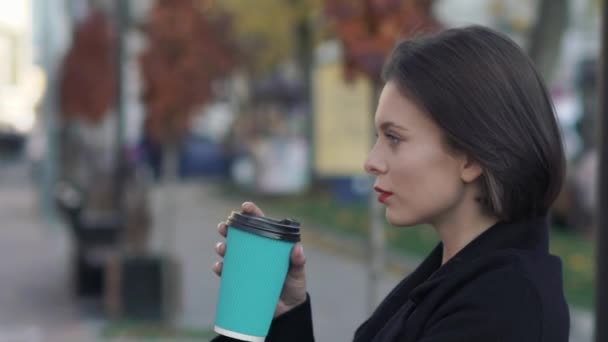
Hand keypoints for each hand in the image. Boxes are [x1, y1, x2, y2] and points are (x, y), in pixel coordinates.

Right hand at [213, 201, 307, 317]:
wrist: (287, 312)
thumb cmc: (294, 287)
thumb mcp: (298, 274)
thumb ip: (299, 262)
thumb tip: (298, 248)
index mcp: (270, 245)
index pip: (260, 224)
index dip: (251, 213)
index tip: (244, 207)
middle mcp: (256, 252)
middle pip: (240, 236)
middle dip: (229, 229)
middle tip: (223, 227)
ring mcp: (247, 266)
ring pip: (230, 252)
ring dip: (222, 247)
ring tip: (222, 248)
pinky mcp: (240, 281)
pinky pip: (227, 273)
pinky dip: (220, 269)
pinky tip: (219, 267)